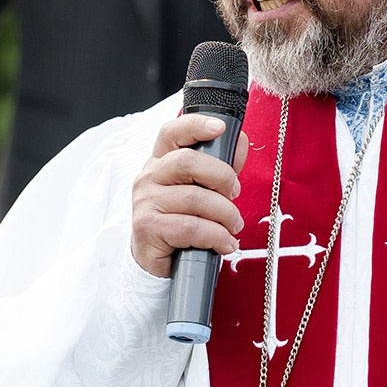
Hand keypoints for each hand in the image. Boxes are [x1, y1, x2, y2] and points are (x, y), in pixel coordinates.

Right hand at [130, 113, 242, 278]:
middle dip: (223, 177)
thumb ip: (220, 167)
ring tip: (233, 227)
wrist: (156, 261)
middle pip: (188, 162)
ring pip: (195, 199)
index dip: (196, 125)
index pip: (172, 133)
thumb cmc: (180, 221)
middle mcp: (149, 177)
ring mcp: (146, 202)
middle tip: (234, 195)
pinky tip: (225, 244)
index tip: (220, 128)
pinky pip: (191, 228)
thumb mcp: (201, 191)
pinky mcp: (148, 228)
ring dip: (225, 215)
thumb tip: (240, 142)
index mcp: (161, 162)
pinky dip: (216, 237)